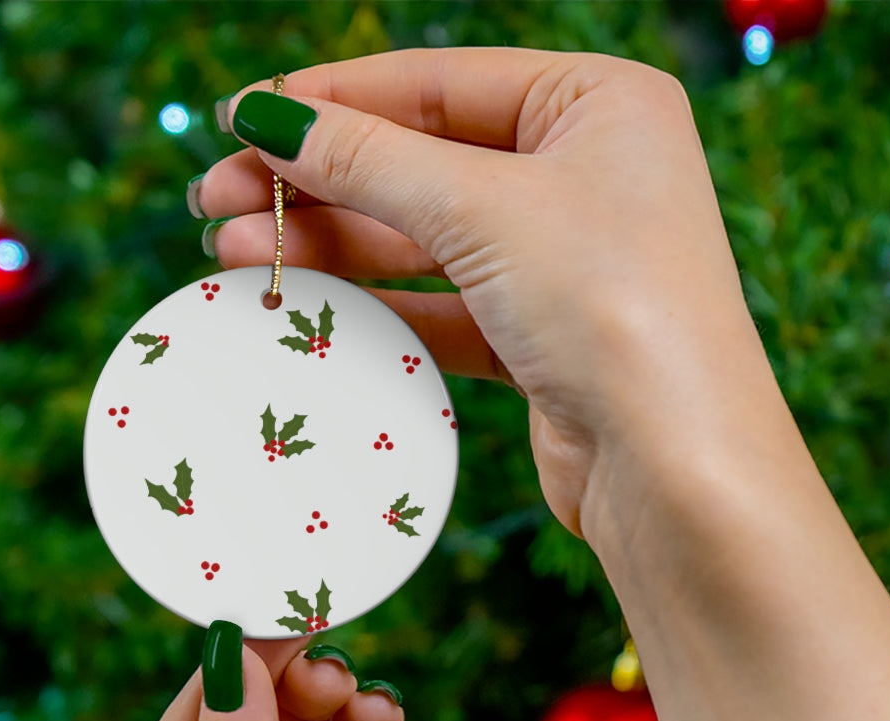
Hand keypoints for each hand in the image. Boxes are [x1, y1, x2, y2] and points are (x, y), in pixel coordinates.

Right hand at [195, 47, 766, 542]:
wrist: (675, 467)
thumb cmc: (610, 306)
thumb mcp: (483, 209)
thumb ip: (370, 160)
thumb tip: (268, 117)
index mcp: (598, 104)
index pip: (438, 83)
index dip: (332, 100)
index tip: (239, 118)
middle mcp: (587, 174)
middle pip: (423, 162)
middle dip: (317, 182)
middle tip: (215, 200)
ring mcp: (566, 261)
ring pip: (426, 240)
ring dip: (331, 247)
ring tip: (233, 254)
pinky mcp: (544, 339)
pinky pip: (444, 308)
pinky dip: (376, 307)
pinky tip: (303, 306)